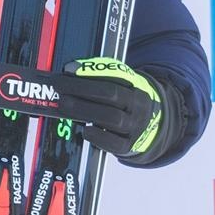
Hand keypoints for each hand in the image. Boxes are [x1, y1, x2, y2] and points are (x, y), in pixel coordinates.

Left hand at [53, 58, 176, 161]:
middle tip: (61, 90)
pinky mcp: (129, 146)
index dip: (89, 72)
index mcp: (136, 87)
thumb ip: (100, 74)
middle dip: (82, 90)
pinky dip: (97, 136)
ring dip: (84, 111)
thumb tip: (72, 68)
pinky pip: (114, 143)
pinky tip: (85, 130)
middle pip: (112, 95)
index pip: (114, 75)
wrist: (153, 125)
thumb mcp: (122, 85)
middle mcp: (138, 106)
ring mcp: (136, 127)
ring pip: (113, 119)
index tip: (68, 71)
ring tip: (66, 106)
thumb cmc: (127, 102)